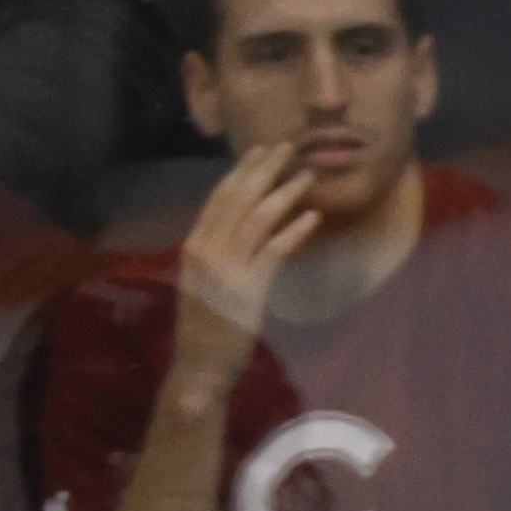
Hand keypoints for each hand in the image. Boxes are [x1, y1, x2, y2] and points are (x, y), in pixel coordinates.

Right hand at [173, 140, 323, 357]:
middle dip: (262, 170)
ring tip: (306, 174)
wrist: (200, 365)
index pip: (219, 198)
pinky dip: (294, 232)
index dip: (241, 173)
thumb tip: (237, 232)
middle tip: (285, 145)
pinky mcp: (249, 289)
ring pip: (257, 218)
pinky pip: (274, 251)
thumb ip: (220, 255)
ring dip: (284, 193)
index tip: (259, 153)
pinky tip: (313, 216)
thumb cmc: (206, 329)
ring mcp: (227, 267)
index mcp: (196, 245)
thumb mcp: (205, 282)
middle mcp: (208, 249)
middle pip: (238, 198)